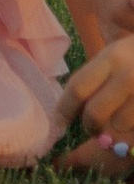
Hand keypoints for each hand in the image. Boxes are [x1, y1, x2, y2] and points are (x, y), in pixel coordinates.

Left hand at [58, 28, 133, 169]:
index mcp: (111, 58)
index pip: (78, 88)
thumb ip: (95, 76)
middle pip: (95, 113)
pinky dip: (131, 127)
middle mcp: (127, 76)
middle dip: (89, 126)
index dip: (64, 109)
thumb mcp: (115, 55)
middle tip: (90, 129)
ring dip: (115, 128)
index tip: (57, 123)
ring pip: (119, 125)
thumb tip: (71, 108)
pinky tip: (131, 115)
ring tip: (118, 118)